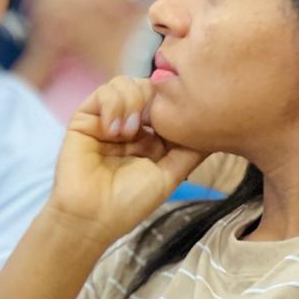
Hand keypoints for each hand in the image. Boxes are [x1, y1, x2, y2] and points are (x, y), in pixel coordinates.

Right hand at [47, 77, 205, 244]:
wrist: (93, 216)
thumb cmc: (130, 202)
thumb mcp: (169, 175)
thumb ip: (190, 151)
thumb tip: (213, 130)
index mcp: (149, 137)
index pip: (164, 103)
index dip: (172, 103)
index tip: (176, 118)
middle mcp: (128, 124)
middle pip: (146, 87)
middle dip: (154, 99)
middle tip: (150, 123)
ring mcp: (107, 119)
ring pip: (125, 83)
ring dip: (132, 102)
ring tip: (129, 131)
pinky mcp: (85, 117)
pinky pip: (103, 92)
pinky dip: (113, 106)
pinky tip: (113, 131)